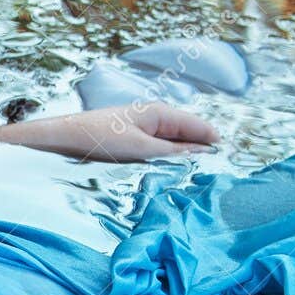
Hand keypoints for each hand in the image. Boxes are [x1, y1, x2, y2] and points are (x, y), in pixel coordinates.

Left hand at [0, 103, 218, 162]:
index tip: (232, 163)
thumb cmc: (98, 139)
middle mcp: (155, 119)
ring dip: (184, 162)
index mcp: (161, 113)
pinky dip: (167, 164)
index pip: (200, 128)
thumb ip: (174, 152)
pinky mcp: (132, 144)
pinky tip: (170, 178)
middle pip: (189, 138)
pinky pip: (159, 153)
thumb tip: (205, 153)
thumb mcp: (141, 148)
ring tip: (199, 182)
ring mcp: (144, 132)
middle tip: (219, 178)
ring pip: (174, 148)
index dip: (216, 144)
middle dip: (202, 155)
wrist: (61, 139)